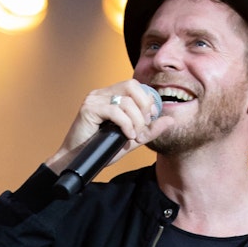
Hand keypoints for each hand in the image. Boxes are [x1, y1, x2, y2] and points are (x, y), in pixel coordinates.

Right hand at [43, 80, 173, 174]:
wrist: (77, 160)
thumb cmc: (100, 149)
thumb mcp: (131, 139)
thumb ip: (149, 130)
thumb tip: (170, 120)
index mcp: (110, 96)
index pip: (135, 86)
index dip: (147, 101)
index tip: (149, 119)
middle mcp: (101, 94)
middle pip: (132, 86)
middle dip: (143, 106)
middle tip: (142, 126)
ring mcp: (93, 100)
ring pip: (125, 100)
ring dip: (135, 120)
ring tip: (133, 135)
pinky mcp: (88, 109)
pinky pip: (115, 110)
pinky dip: (126, 124)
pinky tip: (126, 134)